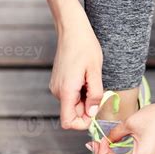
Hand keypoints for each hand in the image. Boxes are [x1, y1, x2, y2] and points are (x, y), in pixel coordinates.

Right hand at [49, 3, 102, 129]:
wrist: (72, 30)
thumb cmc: (85, 47)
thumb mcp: (95, 72)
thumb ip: (95, 95)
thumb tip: (93, 113)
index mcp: (66, 91)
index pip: (68, 122)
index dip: (82, 123)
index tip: (94, 112)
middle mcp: (58, 92)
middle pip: (73, 114)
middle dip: (88, 108)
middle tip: (97, 90)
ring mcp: (57, 87)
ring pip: (73, 105)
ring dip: (85, 99)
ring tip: (91, 81)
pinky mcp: (58, 83)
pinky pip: (71, 96)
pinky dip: (81, 92)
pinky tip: (86, 78)